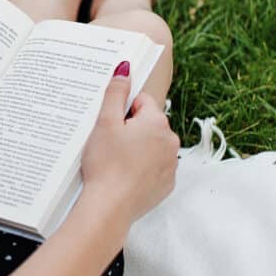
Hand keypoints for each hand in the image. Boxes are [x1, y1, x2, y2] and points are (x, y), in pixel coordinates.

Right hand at [79, 61, 178, 225]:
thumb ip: (116, 92)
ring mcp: (171, 165)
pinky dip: (141, 169)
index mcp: (157, 122)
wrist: (109, 207)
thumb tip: (125, 67)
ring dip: (137, 150)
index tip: (110, 127)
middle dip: (130, 131)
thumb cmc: (105, 164)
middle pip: (148, 124)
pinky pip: (154, 168)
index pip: (142, 102)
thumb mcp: (105, 122)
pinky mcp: (166, 185)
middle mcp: (171, 141)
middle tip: (109, 145)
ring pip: (152, 146)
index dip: (122, 112)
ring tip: (115, 163)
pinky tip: (124, 177)